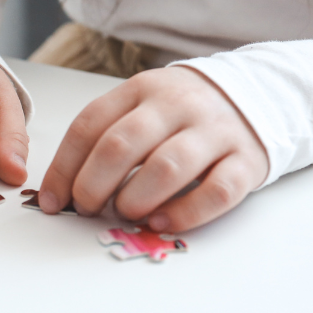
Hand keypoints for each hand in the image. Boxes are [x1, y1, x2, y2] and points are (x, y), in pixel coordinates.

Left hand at [37, 66, 267, 231]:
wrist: (259, 96)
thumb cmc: (183, 114)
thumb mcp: (142, 107)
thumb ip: (107, 137)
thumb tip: (64, 191)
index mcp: (142, 89)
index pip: (90, 126)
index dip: (65, 168)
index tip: (53, 201)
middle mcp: (177, 105)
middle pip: (121, 145)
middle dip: (93, 185)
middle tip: (86, 209)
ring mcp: (215, 130)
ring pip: (167, 167)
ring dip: (134, 199)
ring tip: (125, 212)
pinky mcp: (246, 160)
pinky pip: (216, 192)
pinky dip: (184, 214)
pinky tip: (161, 222)